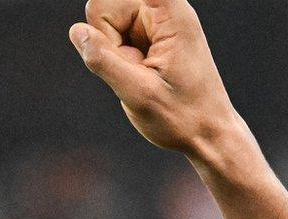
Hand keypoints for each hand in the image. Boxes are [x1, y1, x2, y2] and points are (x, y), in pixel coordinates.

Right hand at [69, 0, 244, 157]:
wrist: (211, 135)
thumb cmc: (183, 118)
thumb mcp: (138, 94)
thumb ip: (104, 61)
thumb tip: (76, 31)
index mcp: (171, 14)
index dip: (105, 22)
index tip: (129, 53)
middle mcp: (167, 10)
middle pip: (105, 7)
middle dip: (110, 41)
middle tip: (137, 70)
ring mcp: (160, 22)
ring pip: (108, 22)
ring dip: (117, 52)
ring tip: (144, 74)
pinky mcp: (153, 35)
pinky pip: (118, 36)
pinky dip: (123, 57)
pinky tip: (144, 73)